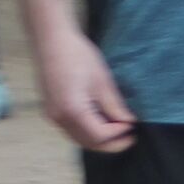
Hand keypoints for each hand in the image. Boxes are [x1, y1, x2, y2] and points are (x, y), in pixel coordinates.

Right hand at [33, 26, 138, 152]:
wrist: (51, 40)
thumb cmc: (76, 55)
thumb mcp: (101, 81)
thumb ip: (115, 106)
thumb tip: (128, 121)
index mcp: (72, 111)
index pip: (100, 135)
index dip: (118, 135)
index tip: (132, 127)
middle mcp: (59, 118)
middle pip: (88, 142)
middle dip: (110, 143)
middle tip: (130, 137)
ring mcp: (52, 115)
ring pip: (79, 138)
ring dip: (99, 139)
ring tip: (118, 130)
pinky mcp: (50, 110)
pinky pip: (71, 129)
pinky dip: (87, 131)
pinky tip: (101, 122)